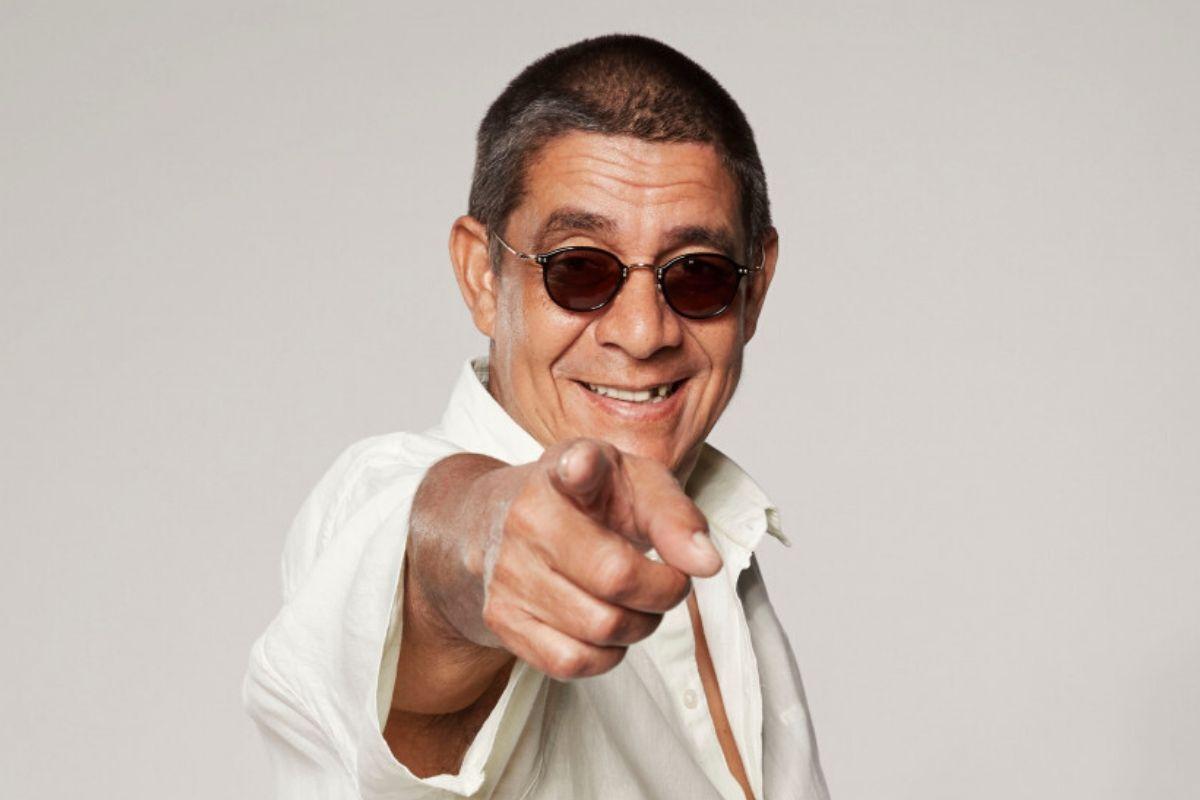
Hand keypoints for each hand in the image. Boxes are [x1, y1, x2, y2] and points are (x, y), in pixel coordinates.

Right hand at [473, 438, 721, 679]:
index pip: (572, 466)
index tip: (582, 467)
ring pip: (600, 627)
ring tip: (636, 601)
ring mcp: (507, 572)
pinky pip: (571, 661)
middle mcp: (526, 519)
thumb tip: (706, 563)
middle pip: (616, 577)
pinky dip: (606, 655)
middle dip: (664, 591)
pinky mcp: (501, 618)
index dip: (580, 468)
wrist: (502, 520)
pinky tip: (606, 627)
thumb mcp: (636, 486)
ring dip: (639, 625)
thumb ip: (676, 517)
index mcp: (564, 472)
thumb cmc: (585, 502)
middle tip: (668, 582)